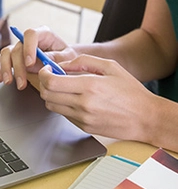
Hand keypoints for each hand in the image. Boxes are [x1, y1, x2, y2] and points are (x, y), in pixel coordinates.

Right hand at [0, 26, 76, 89]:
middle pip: (17, 48)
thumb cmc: (67, 59)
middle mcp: (28, 40)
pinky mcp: (12, 58)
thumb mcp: (67, 59)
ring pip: (5, 53)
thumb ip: (56, 58)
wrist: (64, 64)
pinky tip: (0, 78)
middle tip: (22, 83)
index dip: (28, 47)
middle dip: (18, 67)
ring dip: (5, 68)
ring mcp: (19, 48)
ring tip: (9, 82)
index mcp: (43, 35)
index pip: (31, 34)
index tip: (30, 63)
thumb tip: (44, 62)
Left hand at [38, 54, 154, 140]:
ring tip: (62, 88)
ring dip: (51, 95)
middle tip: (51, 77)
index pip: (52, 82)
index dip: (43, 74)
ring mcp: (82, 118)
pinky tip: (73, 99)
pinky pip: (63, 115)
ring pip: (51, 106)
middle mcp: (83, 104)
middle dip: (44, 83)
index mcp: (90, 86)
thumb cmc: (130, 91)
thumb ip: (83, 61)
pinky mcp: (83, 127)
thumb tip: (62, 64)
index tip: (47, 69)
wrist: (145, 118)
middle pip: (46, 95)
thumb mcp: (110, 67)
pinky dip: (62, 105)